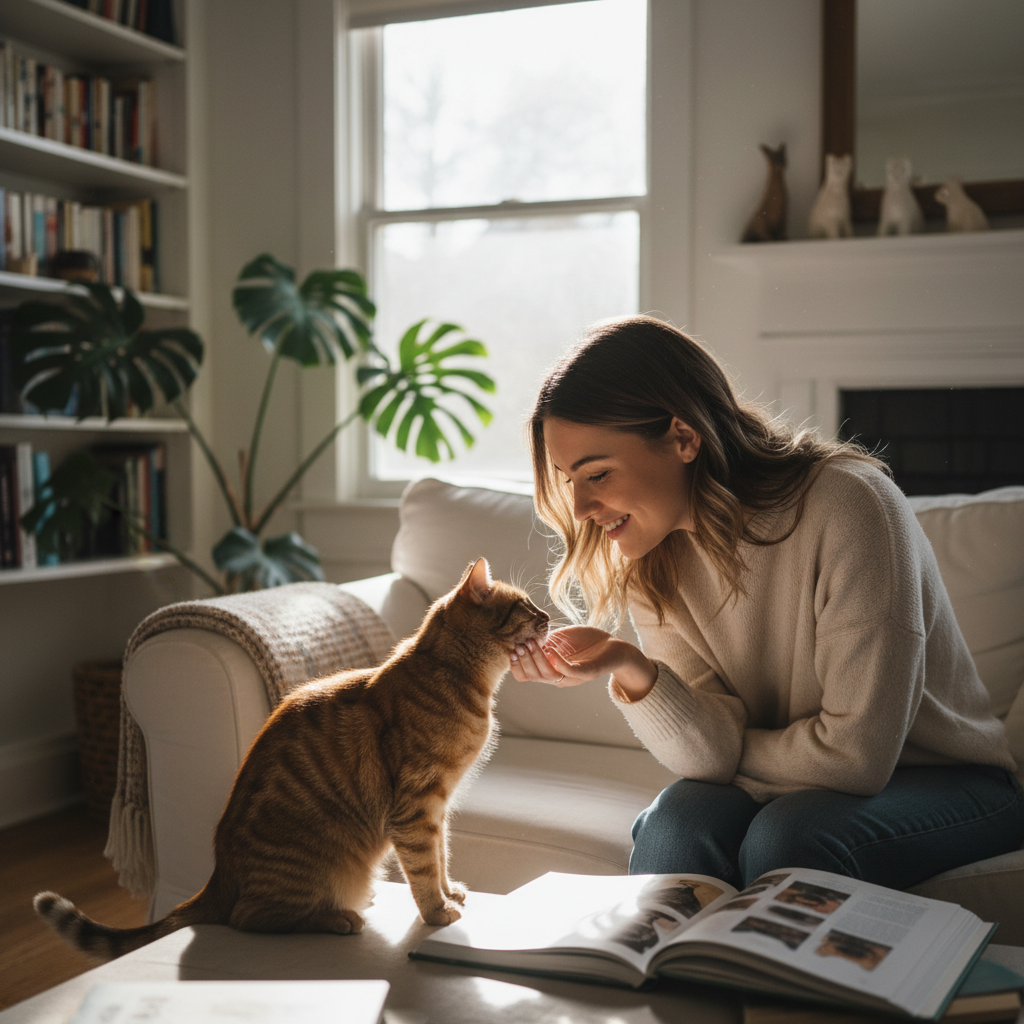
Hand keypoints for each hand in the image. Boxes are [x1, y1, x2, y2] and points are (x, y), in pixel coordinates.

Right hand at [509, 626, 654, 698]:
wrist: (615, 647)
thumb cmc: (586, 642)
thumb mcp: (560, 639)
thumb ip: (544, 640)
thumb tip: (524, 634)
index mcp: (551, 671)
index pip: (526, 676)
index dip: (516, 666)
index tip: (511, 650)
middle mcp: (559, 678)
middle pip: (534, 676)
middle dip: (524, 660)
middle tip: (520, 644)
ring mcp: (573, 676)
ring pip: (548, 675)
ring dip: (537, 659)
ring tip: (531, 644)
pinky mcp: (587, 672)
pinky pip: (569, 671)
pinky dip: (558, 661)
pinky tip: (551, 649)